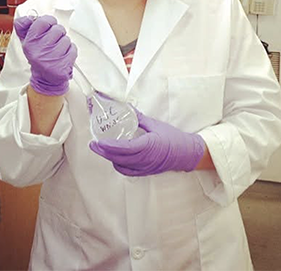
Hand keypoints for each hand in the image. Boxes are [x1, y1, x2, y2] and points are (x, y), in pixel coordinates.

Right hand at [13, 15, 76, 95]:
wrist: (44, 77)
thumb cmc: (38, 55)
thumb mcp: (26, 40)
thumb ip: (24, 26)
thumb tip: (28, 17)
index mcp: (29, 43)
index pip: (43, 21)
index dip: (49, 21)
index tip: (50, 26)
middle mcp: (39, 51)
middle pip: (58, 29)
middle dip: (58, 33)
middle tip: (53, 41)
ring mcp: (51, 60)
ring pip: (66, 39)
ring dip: (64, 43)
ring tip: (57, 50)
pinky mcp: (63, 66)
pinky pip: (73, 49)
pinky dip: (70, 51)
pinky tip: (63, 56)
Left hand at [89, 110, 204, 175]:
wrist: (187, 153)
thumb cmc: (174, 138)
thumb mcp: (156, 125)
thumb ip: (139, 118)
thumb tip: (127, 108)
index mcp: (148, 146)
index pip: (124, 148)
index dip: (109, 146)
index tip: (98, 141)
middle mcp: (145, 159)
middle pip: (119, 158)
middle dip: (104, 152)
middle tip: (93, 144)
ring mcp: (145, 167)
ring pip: (122, 165)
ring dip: (110, 158)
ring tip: (102, 149)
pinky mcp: (146, 171)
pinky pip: (128, 171)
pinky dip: (119, 165)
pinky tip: (115, 158)